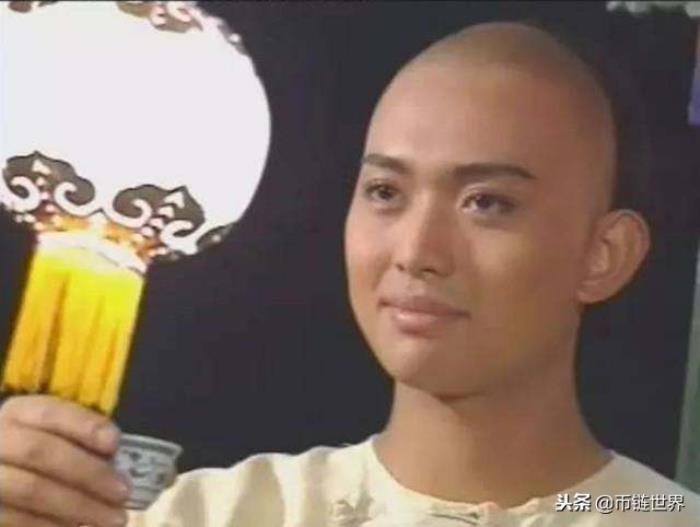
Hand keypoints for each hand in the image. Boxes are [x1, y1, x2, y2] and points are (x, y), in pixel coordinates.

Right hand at [0, 395, 129, 526]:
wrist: (5, 475)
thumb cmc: (42, 454)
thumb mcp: (57, 436)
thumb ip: (81, 440)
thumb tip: (114, 457)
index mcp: (19, 413)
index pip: (50, 413)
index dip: (83, 427)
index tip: (114, 444)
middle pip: (41, 452)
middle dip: (88, 472)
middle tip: (123, 492)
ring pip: (31, 489)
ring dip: (78, 506)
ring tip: (113, 518)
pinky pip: (17, 519)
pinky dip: (52, 525)